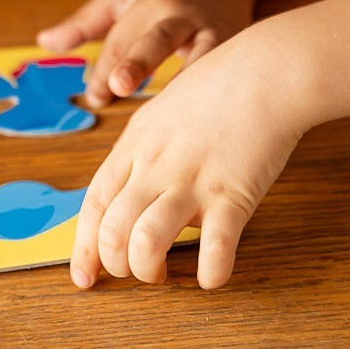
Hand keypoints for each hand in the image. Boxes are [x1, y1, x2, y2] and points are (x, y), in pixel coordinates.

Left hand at [37, 0, 262, 106]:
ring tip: (168, 109)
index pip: (119, 41)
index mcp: (146, 0)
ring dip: (181, 77)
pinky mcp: (235, 43)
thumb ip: (85, 23)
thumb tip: (45, 42)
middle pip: (155, 38)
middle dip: (136, 61)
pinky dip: (216, 87)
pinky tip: (208, 113)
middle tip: (117, 85)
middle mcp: (178, 12)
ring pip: (197, 52)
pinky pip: (223, 67)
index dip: (102, 71)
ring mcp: (211, 28)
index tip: (94, 98)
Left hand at [70, 21, 307, 289]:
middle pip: (112, 230)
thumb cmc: (218, 88)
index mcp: (134, 146)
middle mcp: (154, 166)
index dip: (84, 247)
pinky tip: (212, 276)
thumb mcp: (161, 113)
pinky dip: (209, 274)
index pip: (94, 204)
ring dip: (149, 270)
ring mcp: (191, 180)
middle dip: (117, 265)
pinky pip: (213, 248)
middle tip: (137, 270)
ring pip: (145, 242)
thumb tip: (133, 189)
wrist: (265, 70)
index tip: (84, 277)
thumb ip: (143, 152)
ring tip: (165, 273)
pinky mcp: (232, 194)